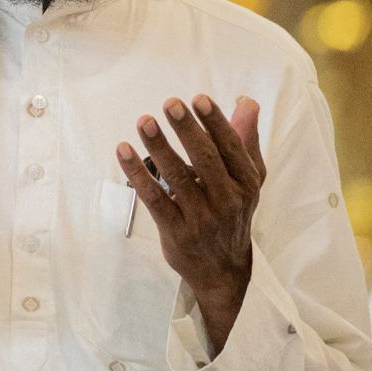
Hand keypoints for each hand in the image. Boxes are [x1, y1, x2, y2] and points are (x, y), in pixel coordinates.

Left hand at [115, 95, 263, 349]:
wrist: (224, 271)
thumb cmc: (234, 213)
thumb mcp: (248, 180)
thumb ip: (245, 140)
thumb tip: (247, 102)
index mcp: (245, 184)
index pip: (231, 149)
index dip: (216, 123)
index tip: (199, 99)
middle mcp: (227, 200)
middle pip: (206, 160)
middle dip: (187, 130)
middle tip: (170, 103)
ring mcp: (201, 218)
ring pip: (178, 178)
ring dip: (159, 147)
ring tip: (144, 121)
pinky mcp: (176, 231)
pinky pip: (154, 199)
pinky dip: (137, 174)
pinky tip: (124, 151)